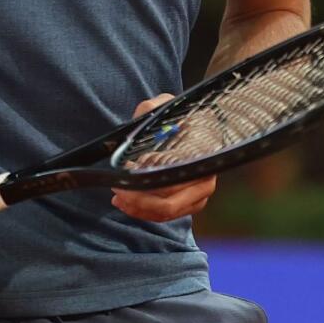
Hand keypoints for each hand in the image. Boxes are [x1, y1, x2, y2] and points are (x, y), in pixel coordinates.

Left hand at [112, 94, 217, 222]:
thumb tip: (141, 121)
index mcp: (202, 153)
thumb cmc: (174, 117)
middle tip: (118, 190)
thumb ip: (151, 110)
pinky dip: (145, 213)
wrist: (189, 126)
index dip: (149, 181)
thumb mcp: (161, 106)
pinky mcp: (191, 203)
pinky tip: (127, 204)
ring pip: (167, 212)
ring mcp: (200, 193)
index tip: (128, 172)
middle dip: (139, 200)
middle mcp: (206, 176)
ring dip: (139, 209)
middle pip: (170, 202)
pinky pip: (167, 215)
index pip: (175, 177)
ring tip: (118, 197)